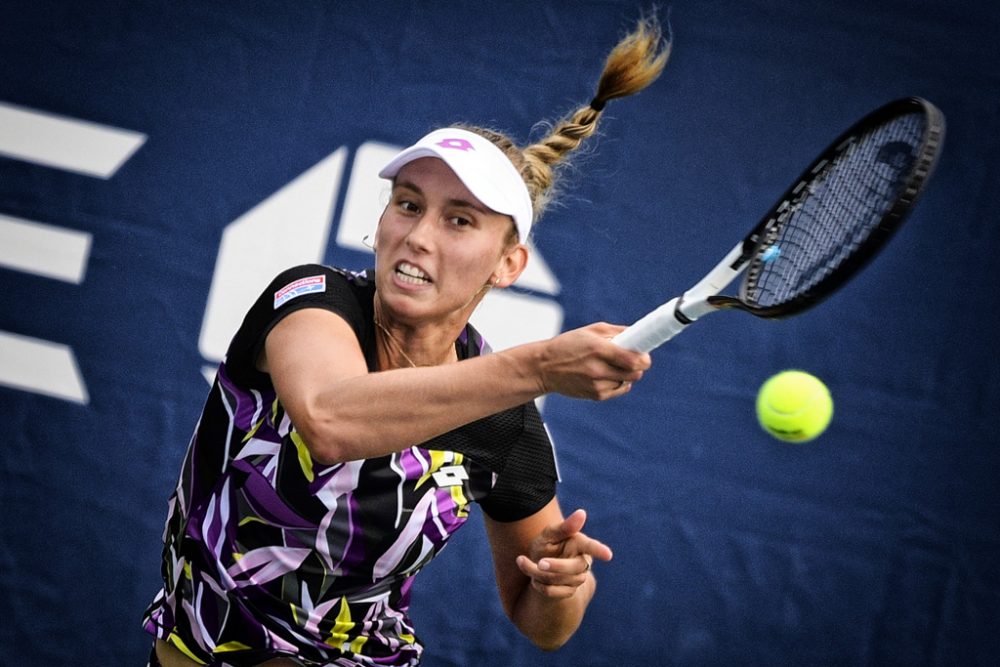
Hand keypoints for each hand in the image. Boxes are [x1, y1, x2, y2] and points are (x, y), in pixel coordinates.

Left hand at [515, 509, 612, 598]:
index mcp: (580, 544)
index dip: (599, 550)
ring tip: (522, 561)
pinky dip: (537, 584)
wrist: (537, 565)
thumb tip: (582, 513)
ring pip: (559, 580)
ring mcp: (576, 579)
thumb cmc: (545, 544)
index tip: (608, 555)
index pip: (590, 547)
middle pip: (574, 568)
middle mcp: (582, 562)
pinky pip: (552, 592)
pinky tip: (530, 577)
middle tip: (540, 563)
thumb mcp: (549, 534)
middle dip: (556, 566)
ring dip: (538, 573)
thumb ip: (565, 527)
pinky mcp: (567, 592)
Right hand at [536, 323, 650, 399]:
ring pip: (627, 382)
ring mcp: (597, 385)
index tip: (645, 355)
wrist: (545, 368)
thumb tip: (638, 334)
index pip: (633, 360)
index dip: (644, 358)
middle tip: (631, 358)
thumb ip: (617, 332)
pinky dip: (617, 382)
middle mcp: (598, 370)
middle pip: (635, 373)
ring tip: (609, 365)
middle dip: (637, 366)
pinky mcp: (596, 396)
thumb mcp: (591, 331)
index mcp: (598, 350)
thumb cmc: (568, 345)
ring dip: (625, 374)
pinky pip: (618, 390)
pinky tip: (604, 375)